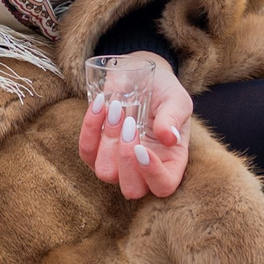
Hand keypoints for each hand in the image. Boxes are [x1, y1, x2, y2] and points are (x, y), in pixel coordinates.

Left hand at [78, 52, 191, 198]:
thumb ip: (174, 117)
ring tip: (117, 108)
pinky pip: (87, 151)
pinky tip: (100, 104)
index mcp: (170, 162)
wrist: (139, 74)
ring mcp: (117, 164)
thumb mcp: (176, 99)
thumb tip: (169, 138)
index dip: (153, 175)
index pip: (163, 186)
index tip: (142, 148)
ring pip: (105, 172)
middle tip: (129, 124)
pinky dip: (90, 128)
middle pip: (131, 189)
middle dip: (125, 159)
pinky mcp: (96, 152)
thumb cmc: (163, 91)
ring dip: (108, 139)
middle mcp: (143, 169)